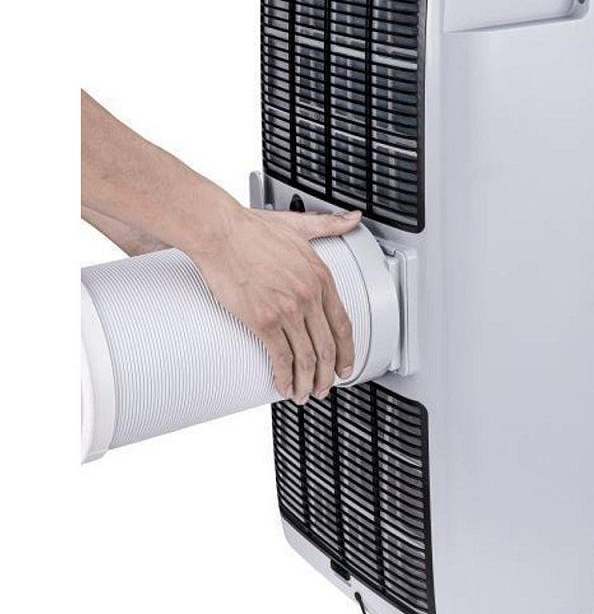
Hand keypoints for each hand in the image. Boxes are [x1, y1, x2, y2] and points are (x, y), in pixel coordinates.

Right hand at [190, 205, 361, 404]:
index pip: (343, 324)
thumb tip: (354, 219)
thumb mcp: (298, 225)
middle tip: (326, 388)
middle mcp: (309, 296)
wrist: (219, 232)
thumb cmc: (252, 229)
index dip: (347, 351)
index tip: (346, 366)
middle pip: (327, 347)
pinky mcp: (263, 321)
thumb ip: (328, 225)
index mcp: (321, 277)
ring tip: (306, 394)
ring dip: (308, 382)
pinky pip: (280, 357)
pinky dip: (285, 376)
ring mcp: (287, 310)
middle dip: (329, 374)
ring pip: (307, 357)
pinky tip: (284, 386)